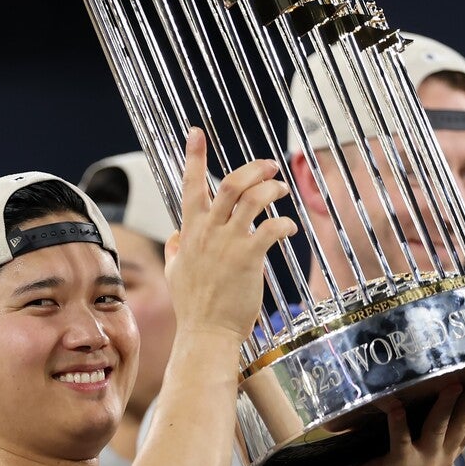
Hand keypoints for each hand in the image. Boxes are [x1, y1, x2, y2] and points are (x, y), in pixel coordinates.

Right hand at [164, 127, 295, 340]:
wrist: (206, 333)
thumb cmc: (193, 306)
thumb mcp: (175, 272)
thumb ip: (175, 250)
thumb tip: (174, 237)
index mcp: (191, 231)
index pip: (191, 185)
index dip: (194, 156)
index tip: (197, 132)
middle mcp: (208, 232)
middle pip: (229, 184)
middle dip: (252, 168)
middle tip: (270, 166)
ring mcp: (228, 244)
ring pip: (251, 199)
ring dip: (271, 189)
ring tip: (283, 190)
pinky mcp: (248, 258)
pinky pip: (271, 228)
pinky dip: (284, 222)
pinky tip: (290, 227)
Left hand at [347, 375, 464, 465]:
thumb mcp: (424, 452)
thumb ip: (434, 431)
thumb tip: (440, 394)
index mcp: (449, 452)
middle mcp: (441, 457)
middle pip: (463, 423)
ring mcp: (422, 463)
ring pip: (437, 429)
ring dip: (445, 406)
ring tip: (452, 385)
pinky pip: (400, 441)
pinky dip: (398, 423)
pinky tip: (396, 407)